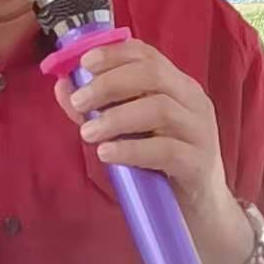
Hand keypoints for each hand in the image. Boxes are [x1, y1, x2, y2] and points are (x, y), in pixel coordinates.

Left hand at [53, 39, 233, 231]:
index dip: (114, 54)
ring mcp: (200, 132)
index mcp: (178, 85)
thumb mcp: (129, 130)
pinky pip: (165, 150)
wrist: (200, 210)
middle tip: (79, 102)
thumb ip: (97, 107)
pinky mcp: (198, 164)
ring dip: (116, 118)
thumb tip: (63, 86)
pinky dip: (131, 149)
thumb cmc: (160, 163)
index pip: (147, 54)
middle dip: (109, 84)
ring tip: (86, 133)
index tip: (84, 63)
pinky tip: (107, 153)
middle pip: (152, 75)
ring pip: (159, 109)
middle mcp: (193, 102)